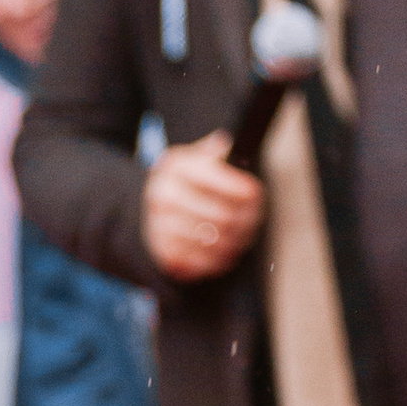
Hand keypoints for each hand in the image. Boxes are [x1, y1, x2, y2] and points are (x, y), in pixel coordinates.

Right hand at [142, 134, 263, 283]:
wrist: (151, 209)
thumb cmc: (184, 181)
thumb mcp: (195, 157)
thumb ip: (214, 150)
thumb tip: (225, 145)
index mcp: (175, 167)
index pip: (216, 179)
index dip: (241, 189)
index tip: (256, 194)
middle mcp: (163, 196)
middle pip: (220, 214)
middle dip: (244, 220)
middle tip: (255, 220)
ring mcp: (160, 226)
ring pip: (212, 240)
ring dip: (235, 241)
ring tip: (244, 236)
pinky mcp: (163, 252)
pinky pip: (199, 261)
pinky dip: (218, 260)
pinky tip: (228, 253)